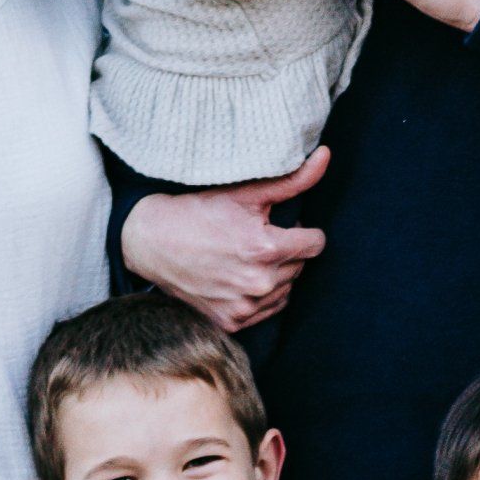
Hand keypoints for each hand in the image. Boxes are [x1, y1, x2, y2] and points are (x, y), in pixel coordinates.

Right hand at [121, 147, 328, 333]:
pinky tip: (240, 277)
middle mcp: (259, 283)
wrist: (152, 242)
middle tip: (259, 238)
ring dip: (277, 275)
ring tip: (248, 257)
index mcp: (266, 249)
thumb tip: (327, 156)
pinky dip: (261, 296)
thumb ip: (293, 180)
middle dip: (287, 251)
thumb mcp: (246, 192)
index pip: (315, 244)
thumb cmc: (199, 212)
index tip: (285, 226)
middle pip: (301, 267)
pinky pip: (267, 311)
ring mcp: (244, 307)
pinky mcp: (231, 323)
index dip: (303, 231)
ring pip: (286, 290)